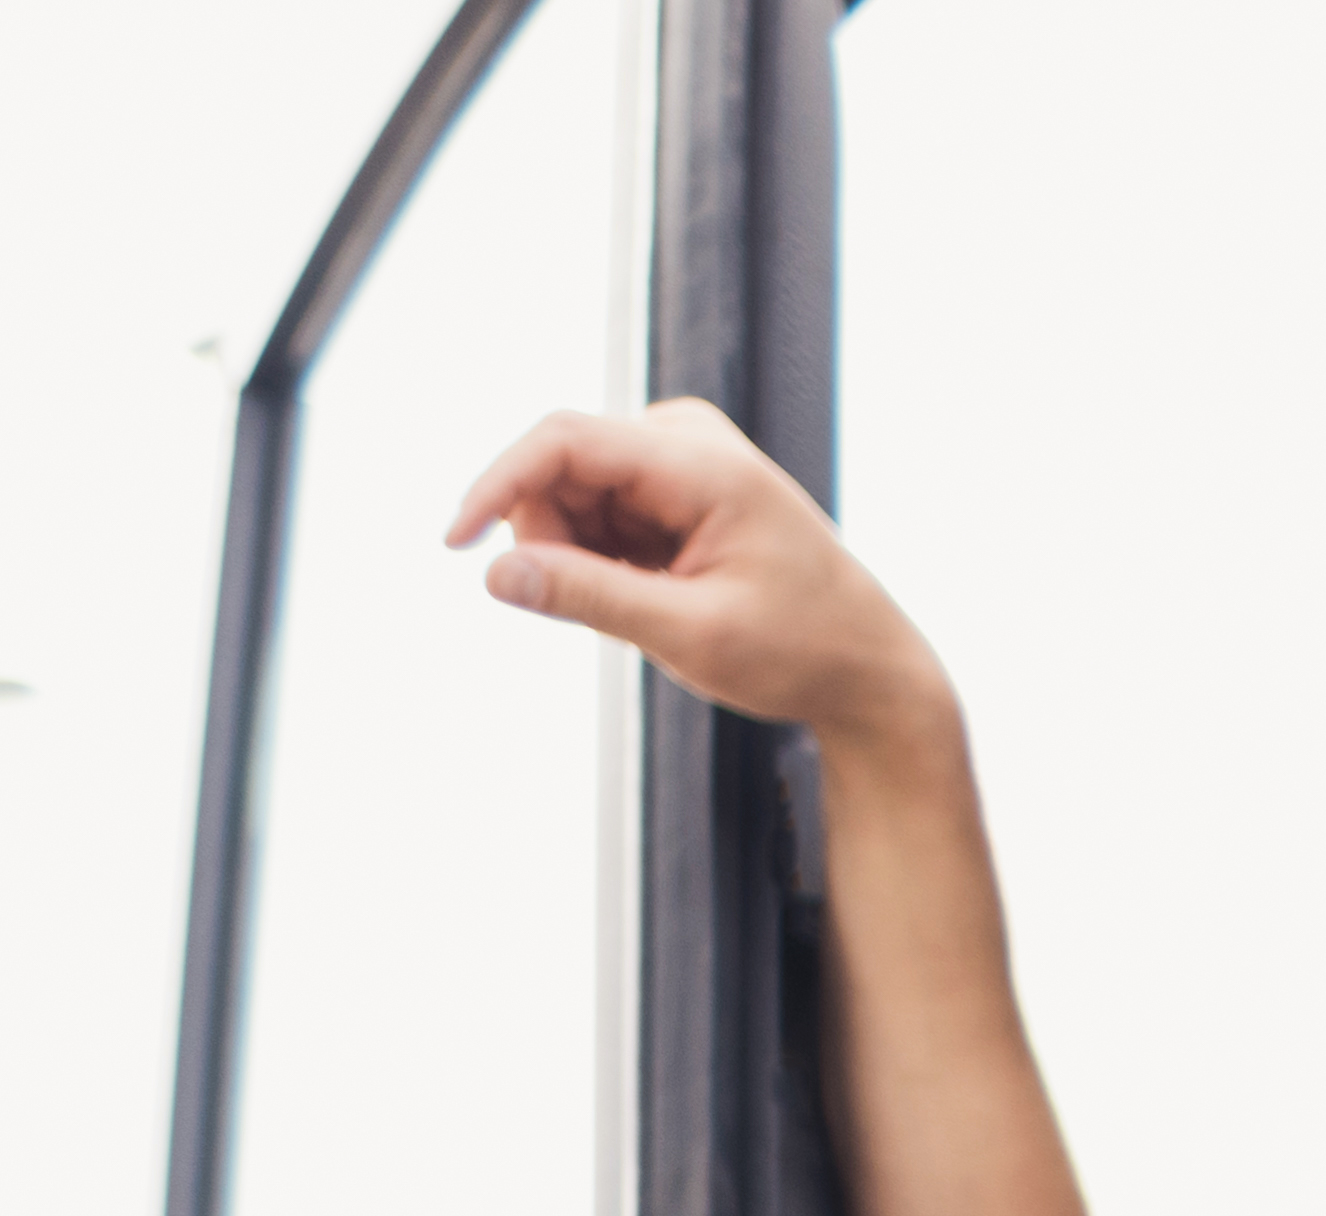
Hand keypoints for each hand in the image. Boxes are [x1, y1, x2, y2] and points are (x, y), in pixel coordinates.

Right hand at [447, 400, 949, 750]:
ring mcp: (683, 457)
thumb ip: (589, 599)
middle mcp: (689, 439)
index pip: (563, 438)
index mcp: (704, 463)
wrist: (869, 667)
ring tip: (651, 608)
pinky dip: (605, 560)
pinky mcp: (675, 486)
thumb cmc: (802, 652)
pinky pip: (600, 512)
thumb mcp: (692, 636)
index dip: (497, 485)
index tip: (456, 543)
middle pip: (561, 467)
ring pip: (574, 493)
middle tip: (606, 611)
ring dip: (581, 556)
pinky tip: (658, 595)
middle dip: (553, 541)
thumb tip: (495, 573)